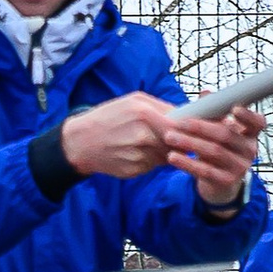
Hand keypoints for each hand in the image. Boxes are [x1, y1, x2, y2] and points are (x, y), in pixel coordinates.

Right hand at [59, 93, 178, 179]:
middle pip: (176, 143)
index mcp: (145, 114)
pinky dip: (151, 160)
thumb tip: (186, 115)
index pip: (181, 125)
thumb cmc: (109, 117)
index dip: (188, 129)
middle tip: (168, 137)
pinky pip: (154, 165)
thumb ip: (161, 107)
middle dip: (176, 141)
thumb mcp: (133, 101)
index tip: (190, 129)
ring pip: (166, 156)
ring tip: (146, 142)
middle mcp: (143, 136)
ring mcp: (139, 155)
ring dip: (163, 151)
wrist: (81, 141)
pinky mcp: (135, 170)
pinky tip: (136, 152)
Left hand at [163, 104, 262, 203]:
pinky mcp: (226, 182)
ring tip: (170, 137)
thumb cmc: (218, 150)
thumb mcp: (218, 132)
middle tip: (179, 123)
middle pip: (225, 134)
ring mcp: (240, 168)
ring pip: (213, 151)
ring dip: (189, 143)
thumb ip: (214, 114)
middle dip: (200, 127)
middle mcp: (249, 151)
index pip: (257, 123)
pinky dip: (187, 162)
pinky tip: (173, 156)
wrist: (219, 184)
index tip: (234, 108)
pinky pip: (205, 170)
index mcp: (250, 135)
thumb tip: (206, 93)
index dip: (248, 115)